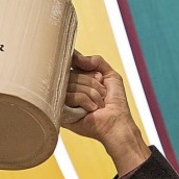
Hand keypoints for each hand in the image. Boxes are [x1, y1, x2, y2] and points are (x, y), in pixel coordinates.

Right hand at [63, 53, 149, 174]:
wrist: (116, 122)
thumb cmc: (115, 103)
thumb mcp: (110, 75)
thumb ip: (95, 61)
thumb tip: (75, 56)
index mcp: (79, 80)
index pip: (72, 65)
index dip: (84, 68)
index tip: (97, 76)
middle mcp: (69, 89)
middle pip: (73, 73)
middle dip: (93, 83)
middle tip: (102, 94)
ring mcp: (64, 100)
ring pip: (72, 84)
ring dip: (92, 94)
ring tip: (98, 104)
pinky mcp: (62, 112)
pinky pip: (71, 96)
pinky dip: (86, 101)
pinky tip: (92, 110)